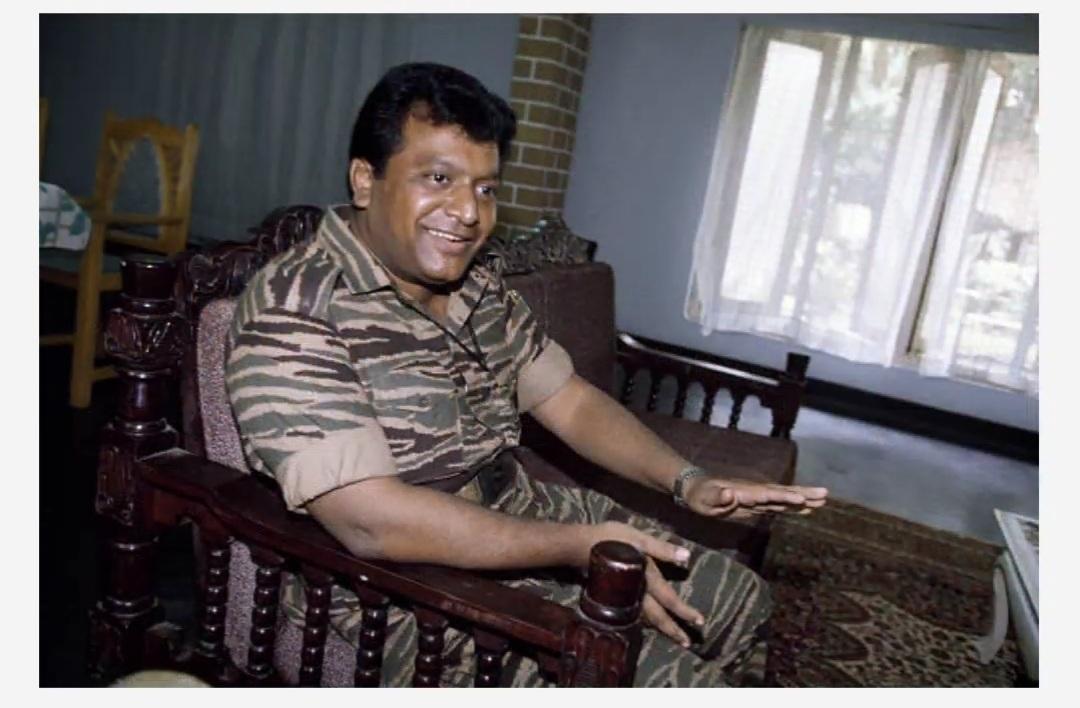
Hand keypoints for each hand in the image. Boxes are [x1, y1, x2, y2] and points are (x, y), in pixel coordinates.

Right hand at [587, 521, 704, 647]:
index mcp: (647, 579)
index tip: (699, 622)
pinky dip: (645, 620)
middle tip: (686, 642)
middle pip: (657, 617)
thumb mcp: (639, 538)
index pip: (669, 600)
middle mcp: (637, 592)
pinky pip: (635, 612)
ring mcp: (625, 596)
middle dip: (673, 630)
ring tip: (672, 635)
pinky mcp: (616, 594)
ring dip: (660, 627)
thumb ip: (662, 549)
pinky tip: (648, 622)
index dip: (684, 611)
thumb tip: (686, 556)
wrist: (580, 545)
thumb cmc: (612, 539)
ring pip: (646, 618)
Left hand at [683, 475, 827, 519]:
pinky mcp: (756, 503)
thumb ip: (717, 497)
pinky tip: (806, 509)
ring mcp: (757, 497)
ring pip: (783, 497)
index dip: (783, 496)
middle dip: (802, 493)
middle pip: (781, 492)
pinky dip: (793, 506)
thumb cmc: (699, 495)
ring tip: (823, 500)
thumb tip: (731, 494)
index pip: (767, 494)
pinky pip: (778, 505)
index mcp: (744, 491)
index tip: (800, 498)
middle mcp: (754, 492)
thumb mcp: (703, 498)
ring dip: (803, 499)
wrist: (696, 488)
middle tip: (824, 494)